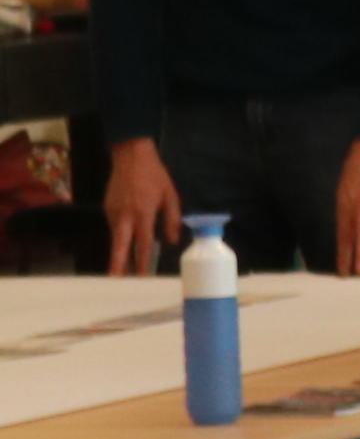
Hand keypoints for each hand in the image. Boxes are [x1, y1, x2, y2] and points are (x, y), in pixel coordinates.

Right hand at [101, 138, 175, 272]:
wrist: (131, 158)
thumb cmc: (155, 176)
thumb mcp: (171, 196)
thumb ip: (172, 220)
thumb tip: (171, 241)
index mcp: (143, 213)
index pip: (144, 242)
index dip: (144, 261)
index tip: (143, 276)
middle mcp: (125, 215)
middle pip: (120, 245)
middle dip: (118, 264)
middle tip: (115, 280)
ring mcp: (113, 212)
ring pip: (117, 237)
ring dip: (120, 253)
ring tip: (123, 270)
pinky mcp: (107, 208)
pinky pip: (115, 227)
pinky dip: (120, 236)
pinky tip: (126, 242)